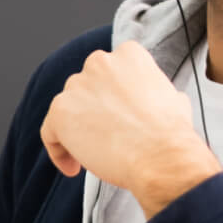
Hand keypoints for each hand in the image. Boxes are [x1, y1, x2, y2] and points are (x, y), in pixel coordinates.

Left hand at [39, 42, 221, 216]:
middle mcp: (99, 62)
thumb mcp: (173, 99)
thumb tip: (159, 99)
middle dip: (92, 112)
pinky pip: (50, 132)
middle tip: (106, 138)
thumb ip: (154, 92)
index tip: (118, 119)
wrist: (160, 156)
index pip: (108, 74)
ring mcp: (77, 85)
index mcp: (128, 54)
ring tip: (93, 156)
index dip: (110, 99)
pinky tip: (74, 168)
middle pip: (85, 89)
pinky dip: (58, 151)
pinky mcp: (60, 111)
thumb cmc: (170, 134)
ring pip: (67, 110)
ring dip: (76, 131)